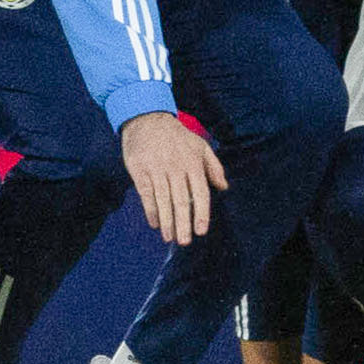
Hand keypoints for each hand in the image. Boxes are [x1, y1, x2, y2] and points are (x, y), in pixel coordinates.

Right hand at [120, 114, 225, 244]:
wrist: (148, 121)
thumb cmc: (178, 137)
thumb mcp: (201, 146)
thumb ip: (213, 167)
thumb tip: (224, 187)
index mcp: (194, 163)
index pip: (200, 193)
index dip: (202, 213)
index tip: (202, 231)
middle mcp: (176, 168)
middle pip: (181, 201)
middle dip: (184, 223)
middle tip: (186, 242)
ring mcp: (157, 170)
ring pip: (164, 201)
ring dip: (167, 222)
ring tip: (170, 238)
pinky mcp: (140, 172)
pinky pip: (147, 195)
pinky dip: (150, 211)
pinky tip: (154, 224)